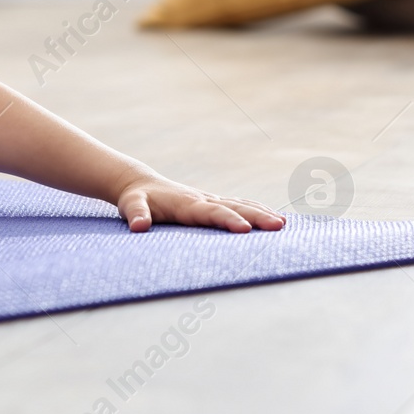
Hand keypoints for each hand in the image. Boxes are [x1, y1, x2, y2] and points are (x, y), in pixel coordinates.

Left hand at [114, 170, 285, 233]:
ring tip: (283, 224)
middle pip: (234, 207)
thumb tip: (138, 226)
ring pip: (241, 204)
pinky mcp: (213, 203)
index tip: (245, 228)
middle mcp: (203, 199)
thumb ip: (135, 215)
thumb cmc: (136, 198)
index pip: (211, 212)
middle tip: (279, 226)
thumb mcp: (130, 205)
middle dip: (257, 216)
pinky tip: (272, 219)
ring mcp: (210, 200)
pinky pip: (239, 205)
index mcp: (186, 203)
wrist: (140, 184)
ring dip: (262, 213)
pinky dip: (257, 210)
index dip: (228, 219)